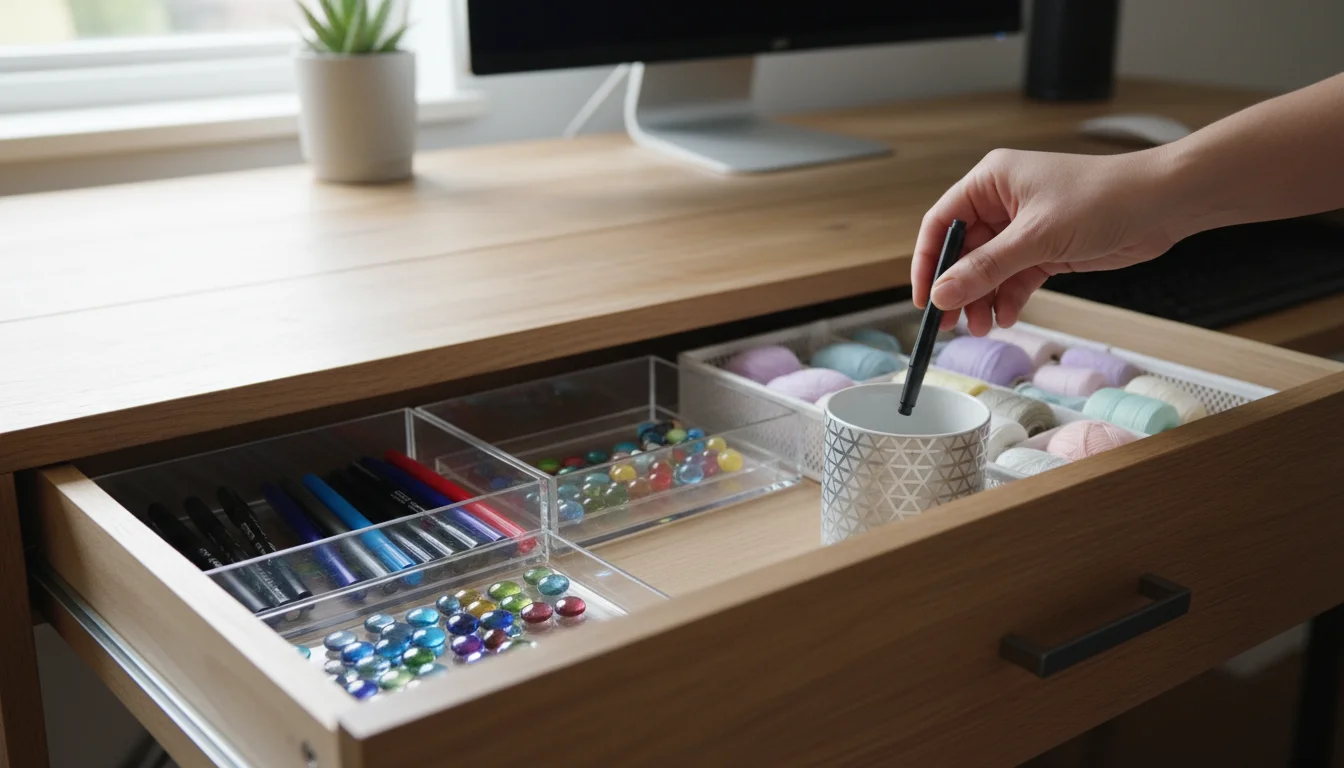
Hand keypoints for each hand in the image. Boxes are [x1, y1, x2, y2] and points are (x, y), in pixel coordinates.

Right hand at [912, 147, 1184, 334]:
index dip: (927, 261)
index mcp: (991, 181)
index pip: (941, 223)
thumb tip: (942, 293)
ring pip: (987, 269)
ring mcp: (1024, 226)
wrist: (1164, 204)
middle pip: (962, 251)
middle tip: (948, 323)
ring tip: (981, 326)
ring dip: (982, 299)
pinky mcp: (1045, 248)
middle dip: (957, 288)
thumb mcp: (1036, 237)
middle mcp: (1002, 201)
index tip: (924, 298)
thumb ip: (985, 268)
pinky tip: (1006, 316)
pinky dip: (1008, 298)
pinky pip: (1013, 278)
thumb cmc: (1104, 198)